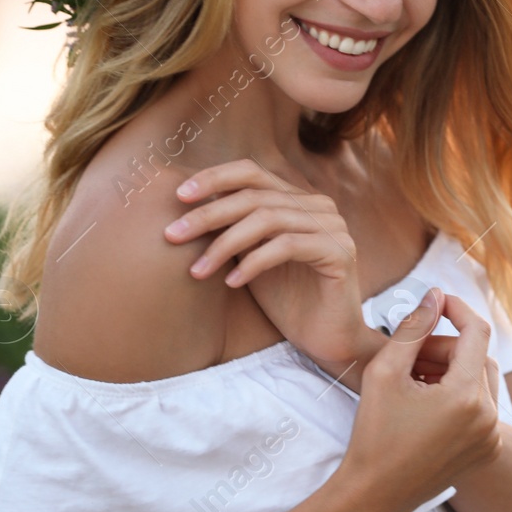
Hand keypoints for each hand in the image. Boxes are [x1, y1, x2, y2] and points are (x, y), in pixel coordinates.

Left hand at [164, 158, 383, 382]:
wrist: (326, 338)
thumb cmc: (287, 299)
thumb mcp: (251, 257)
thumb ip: (233, 229)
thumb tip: (186, 208)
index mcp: (297, 200)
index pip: (252, 173)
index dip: (214, 177)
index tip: (179, 195)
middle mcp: (318, 205)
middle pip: (254, 196)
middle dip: (208, 215)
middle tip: (172, 235)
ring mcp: (332, 226)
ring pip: (268, 219)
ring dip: (224, 244)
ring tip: (197, 271)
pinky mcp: (340, 251)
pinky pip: (286, 247)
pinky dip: (253, 263)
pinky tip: (231, 283)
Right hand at [336, 289, 502, 511]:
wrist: (373, 496)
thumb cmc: (374, 433)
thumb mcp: (385, 372)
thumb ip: (413, 327)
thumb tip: (435, 294)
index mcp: (466, 397)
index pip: (477, 331)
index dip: (457, 309)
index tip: (435, 301)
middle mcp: (488, 418)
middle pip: (477, 356)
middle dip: (445, 347)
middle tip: (409, 356)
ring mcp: (491, 437)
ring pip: (481, 380)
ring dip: (453, 370)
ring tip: (415, 379)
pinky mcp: (487, 451)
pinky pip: (483, 407)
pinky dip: (461, 395)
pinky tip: (426, 403)